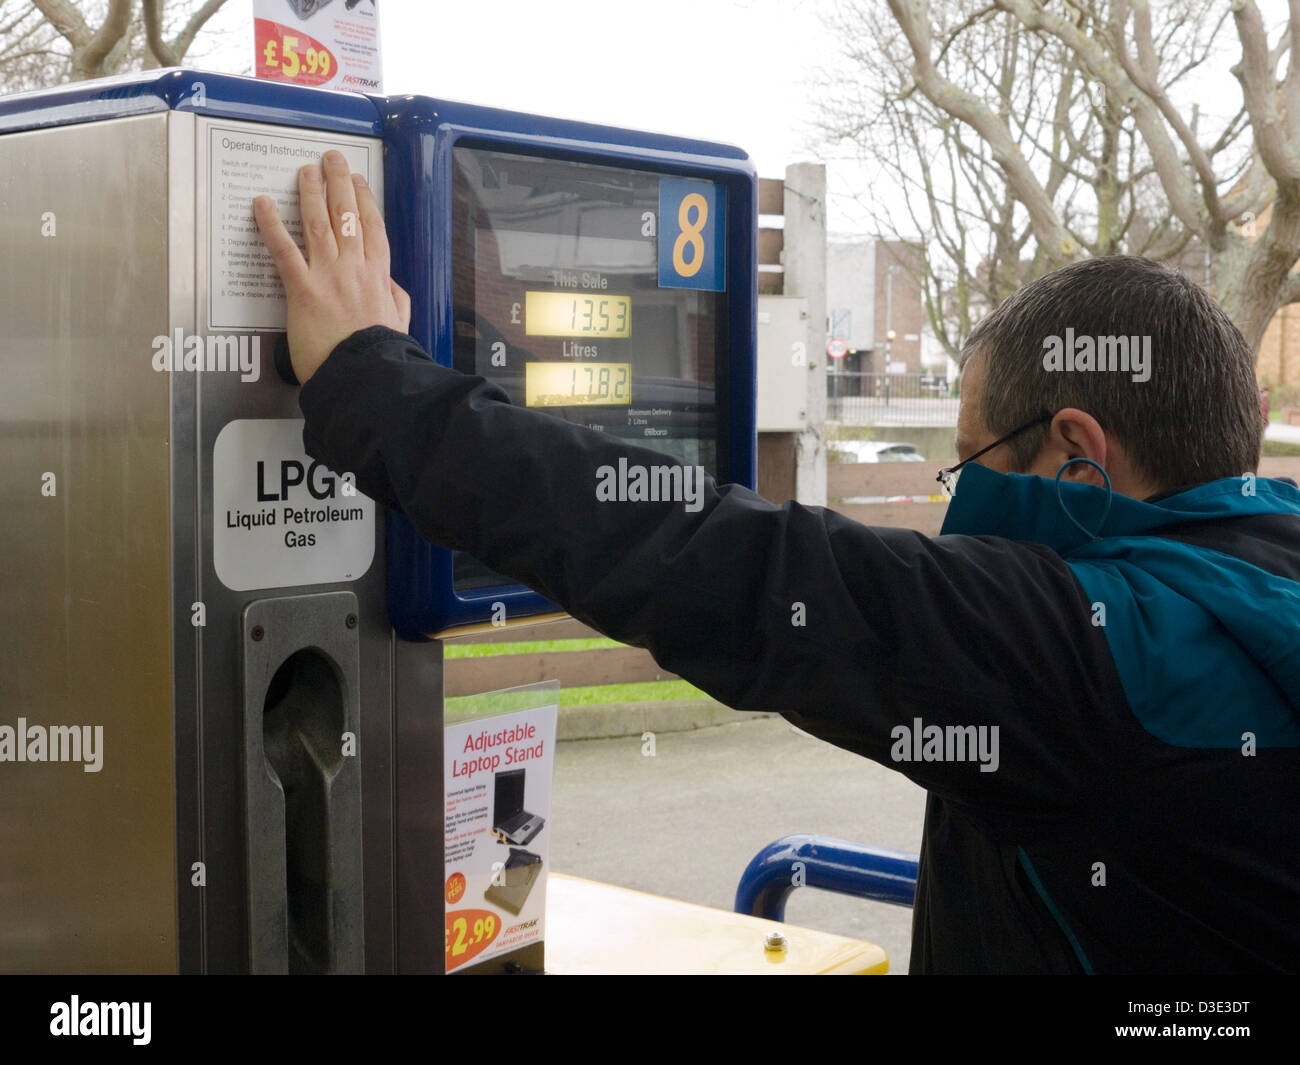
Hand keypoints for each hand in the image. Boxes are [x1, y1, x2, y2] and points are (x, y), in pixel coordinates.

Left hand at [253, 150, 410, 384]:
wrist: (368, 376)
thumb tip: (390, 285)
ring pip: (319, 224)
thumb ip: (396, 299)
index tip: (357, 182)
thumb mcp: (400, 323)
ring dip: (310, 192)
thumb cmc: (382, 355)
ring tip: (305, 170)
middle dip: (338, 183)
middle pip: (347, 216)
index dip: (364, 201)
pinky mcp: (303, 290)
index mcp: (379, 277)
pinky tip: (262, 204)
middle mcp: (355, 269)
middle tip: (330, 159)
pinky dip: (271, 225)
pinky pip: (284, 250)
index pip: (372, 228)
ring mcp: (329, 276)